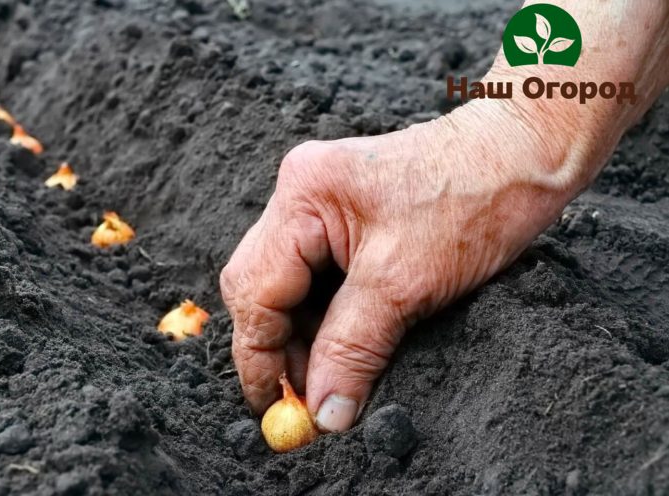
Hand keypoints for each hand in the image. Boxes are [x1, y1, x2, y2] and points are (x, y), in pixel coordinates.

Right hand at [221, 99, 584, 431]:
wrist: (523, 152)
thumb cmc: (474, 200)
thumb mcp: (405, 284)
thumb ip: (352, 350)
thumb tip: (324, 413)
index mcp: (302, 196)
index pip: (254, 289)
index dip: (258, 356)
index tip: (274, 407)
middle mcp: (299, 193)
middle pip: (259, 285)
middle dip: (277, 346)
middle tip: (305, 399)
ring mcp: (319, 201)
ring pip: (286, 284)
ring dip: (302, 334)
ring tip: (329, 377)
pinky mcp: (343, 214)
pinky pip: (314, 274)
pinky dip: (324, 314)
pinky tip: (343, 343)